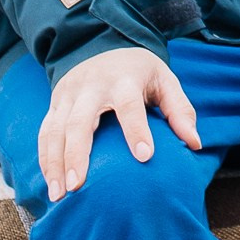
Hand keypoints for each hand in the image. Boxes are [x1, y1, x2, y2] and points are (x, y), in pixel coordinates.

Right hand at [38, 46, 199, 200]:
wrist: (103, 45)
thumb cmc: (140, 72)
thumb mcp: (164, 81)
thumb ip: (180, 111)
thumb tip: (195, 144)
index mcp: (124, 79)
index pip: (129, 105)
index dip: (137, 130)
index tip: (145, 157)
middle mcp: (92, 86)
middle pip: (80, 121)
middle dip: (76, 154)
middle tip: (78, 186)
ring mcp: (69, 94)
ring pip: (56, 130)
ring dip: (54, 163)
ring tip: (60, 195)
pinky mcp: (55, 103)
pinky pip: (45, 132)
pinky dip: (45, 159)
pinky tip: (51, 184)